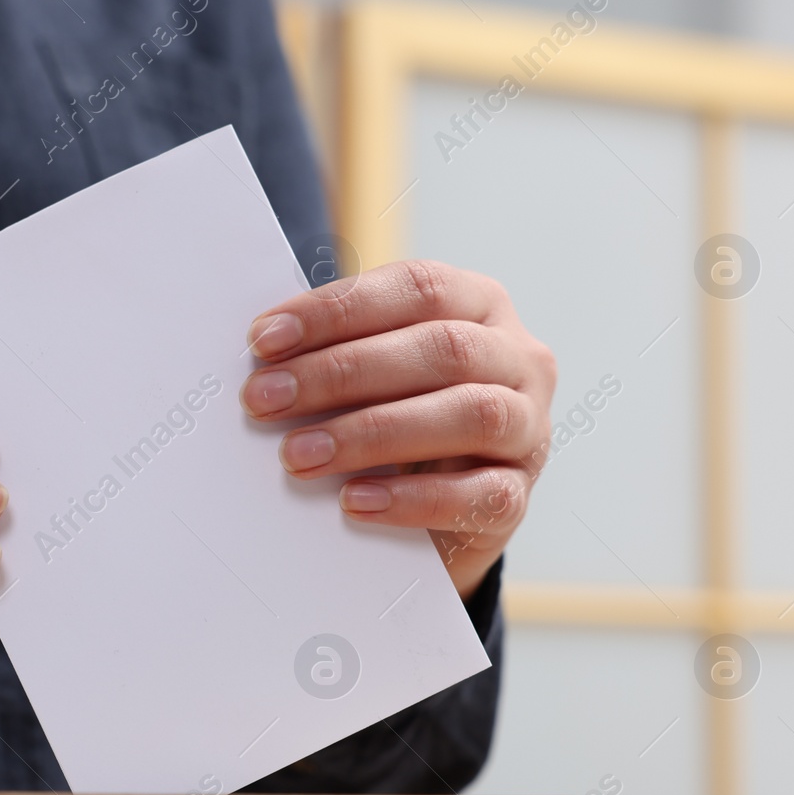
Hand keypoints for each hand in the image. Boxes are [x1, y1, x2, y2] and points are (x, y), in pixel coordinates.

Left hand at [241, 260, 555, 600]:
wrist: (442, 507)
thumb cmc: (397, 416)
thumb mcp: (374, 374)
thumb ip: (339, 354)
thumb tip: (265, 361)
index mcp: (480, 305)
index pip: (418, 288)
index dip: (339, 310)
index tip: (264, 339)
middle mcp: (518, 358)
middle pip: (442, 349)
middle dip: (342, 373)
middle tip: (265, 399)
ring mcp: (529, 428)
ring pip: (470, 416)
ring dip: (372, 434)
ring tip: (298, 455)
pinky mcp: (519, 496)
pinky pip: (479, 495)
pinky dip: (411, 499)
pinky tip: (353, 501)